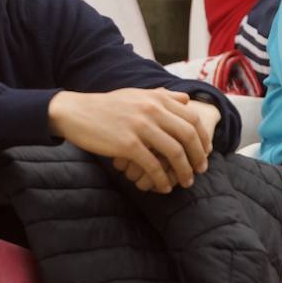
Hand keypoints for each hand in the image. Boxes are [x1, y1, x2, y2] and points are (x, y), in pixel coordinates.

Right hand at [49, 88, 212, 193]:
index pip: (192, 118)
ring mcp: (140, 126)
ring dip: (184, 171)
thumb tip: (186, 99)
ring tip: (185, 182)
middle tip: (200, 171)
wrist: (76, 112)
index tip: (205, 153)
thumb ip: (162, 96)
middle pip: (189, 135)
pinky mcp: (127, 144)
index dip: (203, 138)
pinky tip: (163, 188)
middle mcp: (152, 109)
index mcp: (157, 98)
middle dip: (198, 156)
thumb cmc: (107, 106)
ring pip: (175, 152)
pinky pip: (153, 165)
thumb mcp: (136, 94)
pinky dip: (162, 179)